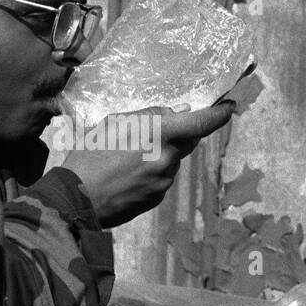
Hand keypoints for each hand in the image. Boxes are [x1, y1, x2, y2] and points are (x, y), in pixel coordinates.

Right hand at [59, 102, 235, 227]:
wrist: (76, 199)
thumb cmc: (89, 156)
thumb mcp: (114, 122)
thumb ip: (149, 116)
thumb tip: (176, 114)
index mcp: (159, 134)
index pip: (202, 123)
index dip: (220, 114)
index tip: (229, 107)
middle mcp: (167, 159)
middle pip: (187, 141)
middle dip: (178, 134)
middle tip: (154, 132)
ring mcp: (163, 182)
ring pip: (171, 160)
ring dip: (158, 154)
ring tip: (125, 157)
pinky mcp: (156, 198)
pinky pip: (161, 178)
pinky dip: (150, 172)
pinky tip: (125, 174)